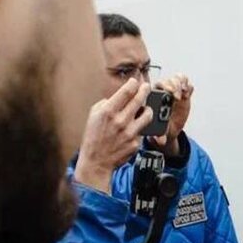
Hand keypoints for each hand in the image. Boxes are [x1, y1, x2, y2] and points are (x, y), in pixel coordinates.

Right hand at [76, 79, 150, 193]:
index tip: (135, 82)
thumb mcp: (94, 115)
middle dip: (145, 90)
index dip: (133, 84)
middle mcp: (120, 121)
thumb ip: (107, 103)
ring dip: (148, 109)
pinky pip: (142, 130)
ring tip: (146, 109)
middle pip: (139, 100)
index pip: (126, 91)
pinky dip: (139, 127)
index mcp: (108, 112)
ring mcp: (130, 132)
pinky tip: (133, 129)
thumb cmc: (94, 137)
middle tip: (147, 87)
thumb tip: (120, 95)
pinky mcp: (136, 143)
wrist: (96, 161)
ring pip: (148, 115)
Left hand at [150, 74, 192, 156]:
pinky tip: (188, 93)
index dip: (164, 86)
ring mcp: (176, 92)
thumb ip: (159, 136)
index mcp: (156, 97)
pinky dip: (188, 86)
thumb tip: (160, 141)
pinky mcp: (185, 95)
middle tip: (177, 96)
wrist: (171, 129)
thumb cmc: (161, 127)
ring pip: (178, 79)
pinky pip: (188, 85)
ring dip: (182, 83)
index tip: (168, 92)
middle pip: (169, 80)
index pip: (159, 85)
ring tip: (184, 93)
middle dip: (174, 85)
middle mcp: (165, 92)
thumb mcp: (160, 132)